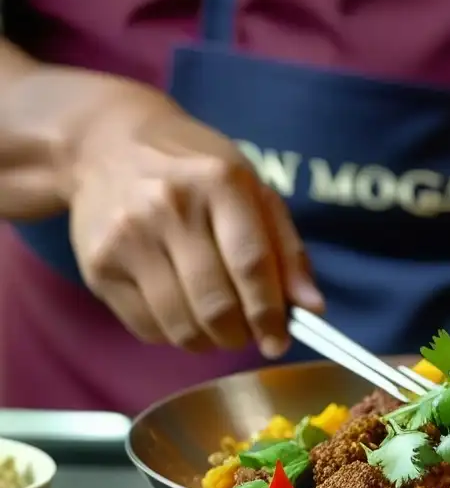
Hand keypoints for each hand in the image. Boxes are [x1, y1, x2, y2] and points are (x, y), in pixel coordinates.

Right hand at [67, 80, 322, 356]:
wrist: (107, 145)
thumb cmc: (196, 171)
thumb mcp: (252, 190)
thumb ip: (287, 249)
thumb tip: (313, 309)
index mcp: (219, 182)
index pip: (252, 265)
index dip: (270, 313)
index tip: (279, 341)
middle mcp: (169, 206)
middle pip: (216, 304)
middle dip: (240, 334)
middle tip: (248, 334)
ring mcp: (128, 237)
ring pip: (180, 325)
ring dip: (209, 341)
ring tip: (218, 328)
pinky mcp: (98, 266)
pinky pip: (146, 328)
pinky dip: (173, 336)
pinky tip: (181, 314)